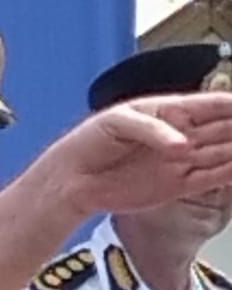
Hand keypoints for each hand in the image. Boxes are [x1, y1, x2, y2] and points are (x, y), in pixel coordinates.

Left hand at [36, 92, 231, 217]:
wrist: (73, 179)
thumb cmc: (88, 143)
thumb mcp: (116, 123)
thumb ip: (151, 130)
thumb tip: (182, 146)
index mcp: (167, 111)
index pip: (213, 105)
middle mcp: (180, 134)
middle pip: (226, 128)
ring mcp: (182, 160)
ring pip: (226, 152)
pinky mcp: (178, 184)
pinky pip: (213, 177)